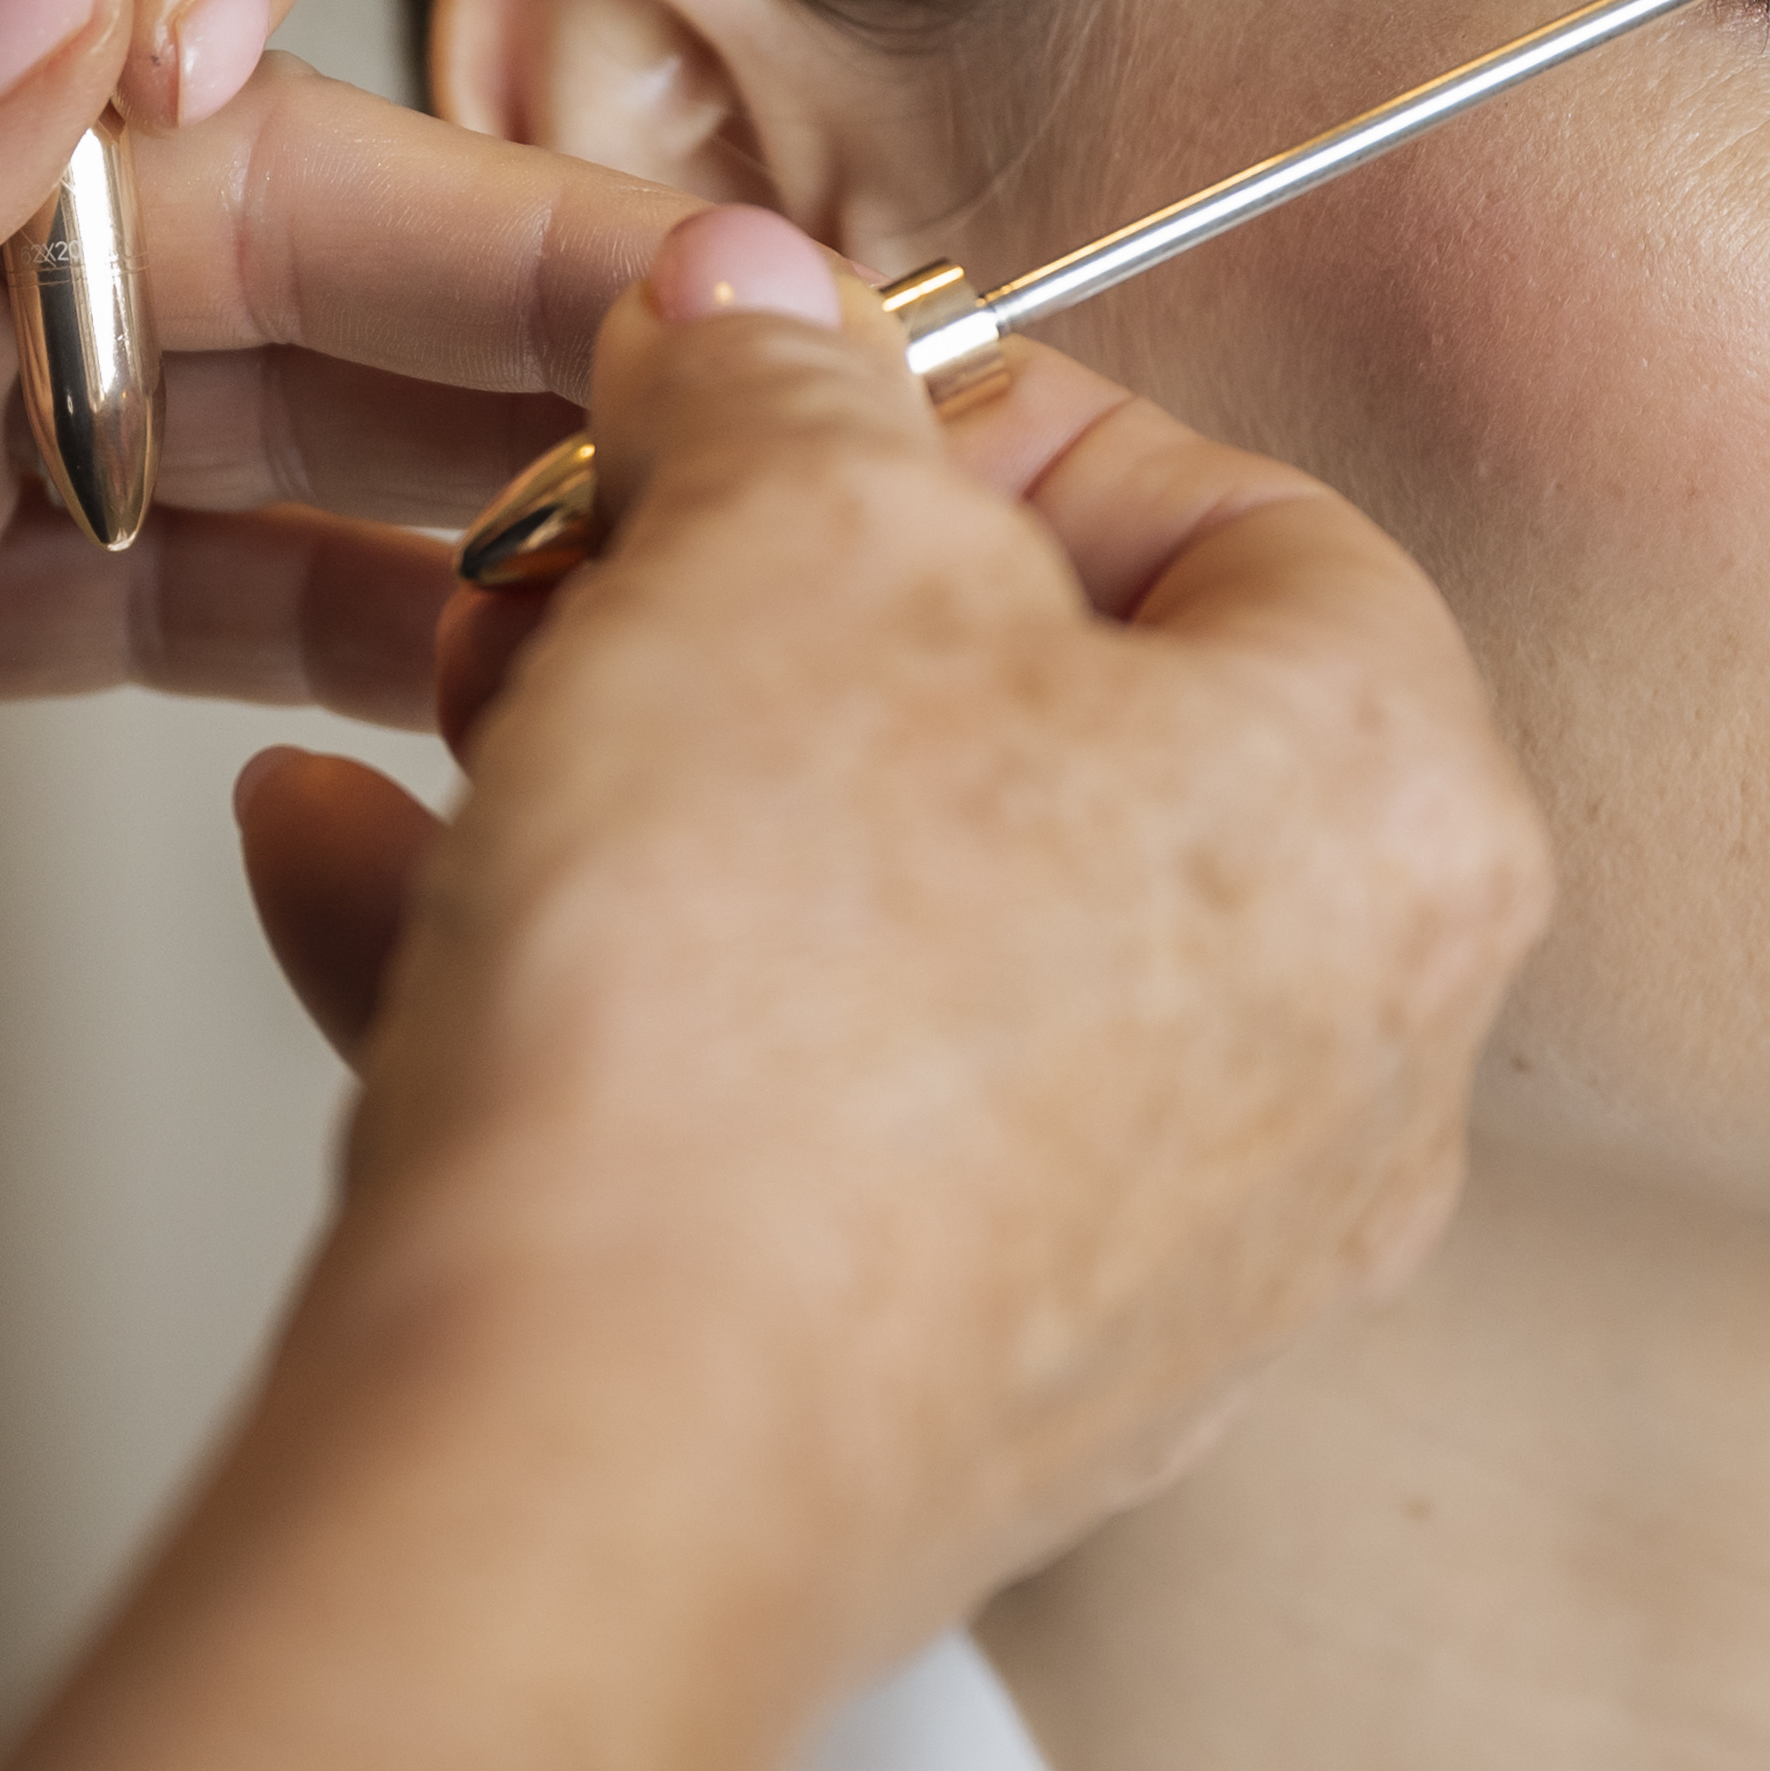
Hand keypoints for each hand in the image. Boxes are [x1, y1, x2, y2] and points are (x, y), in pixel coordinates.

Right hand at [235, 214, 1548, 1658]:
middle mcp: (1343, 1066)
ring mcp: (1161, 1263)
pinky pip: (787, 1124)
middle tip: (584, 569)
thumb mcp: (763, 530)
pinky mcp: (961, 1397)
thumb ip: (776, 378)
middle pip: (1047, 738)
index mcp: (1399, 817)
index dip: (967, 420)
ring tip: (442, 729)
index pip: (1238, 511)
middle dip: (758, 619)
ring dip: (639, 796)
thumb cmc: (746, 1029)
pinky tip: (369, 891)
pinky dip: (598, 999)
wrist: (584, 1458)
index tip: (775, 404)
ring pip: (886, 935)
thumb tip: (764, 312)